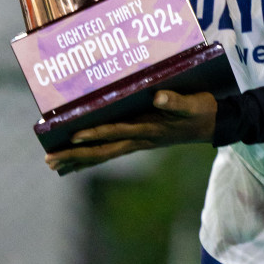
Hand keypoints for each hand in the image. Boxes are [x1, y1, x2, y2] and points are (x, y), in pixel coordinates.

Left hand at [45, 90, 217, 173]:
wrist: (214, 123)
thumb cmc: (202, 110)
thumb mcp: (192, 104)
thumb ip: (176, 102)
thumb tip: (158, 97)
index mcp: (149, 129)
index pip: (116, 132)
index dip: (94, 134)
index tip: (72, 138)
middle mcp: (139, 139)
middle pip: (101, 151)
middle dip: (74, 157)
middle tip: (49, 162)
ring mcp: (138, 141)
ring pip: (103, 154)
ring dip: (77, 161)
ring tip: (54, 166)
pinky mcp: (140, 139)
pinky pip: (111, 150)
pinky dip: (92, 156)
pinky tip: (78, 160)